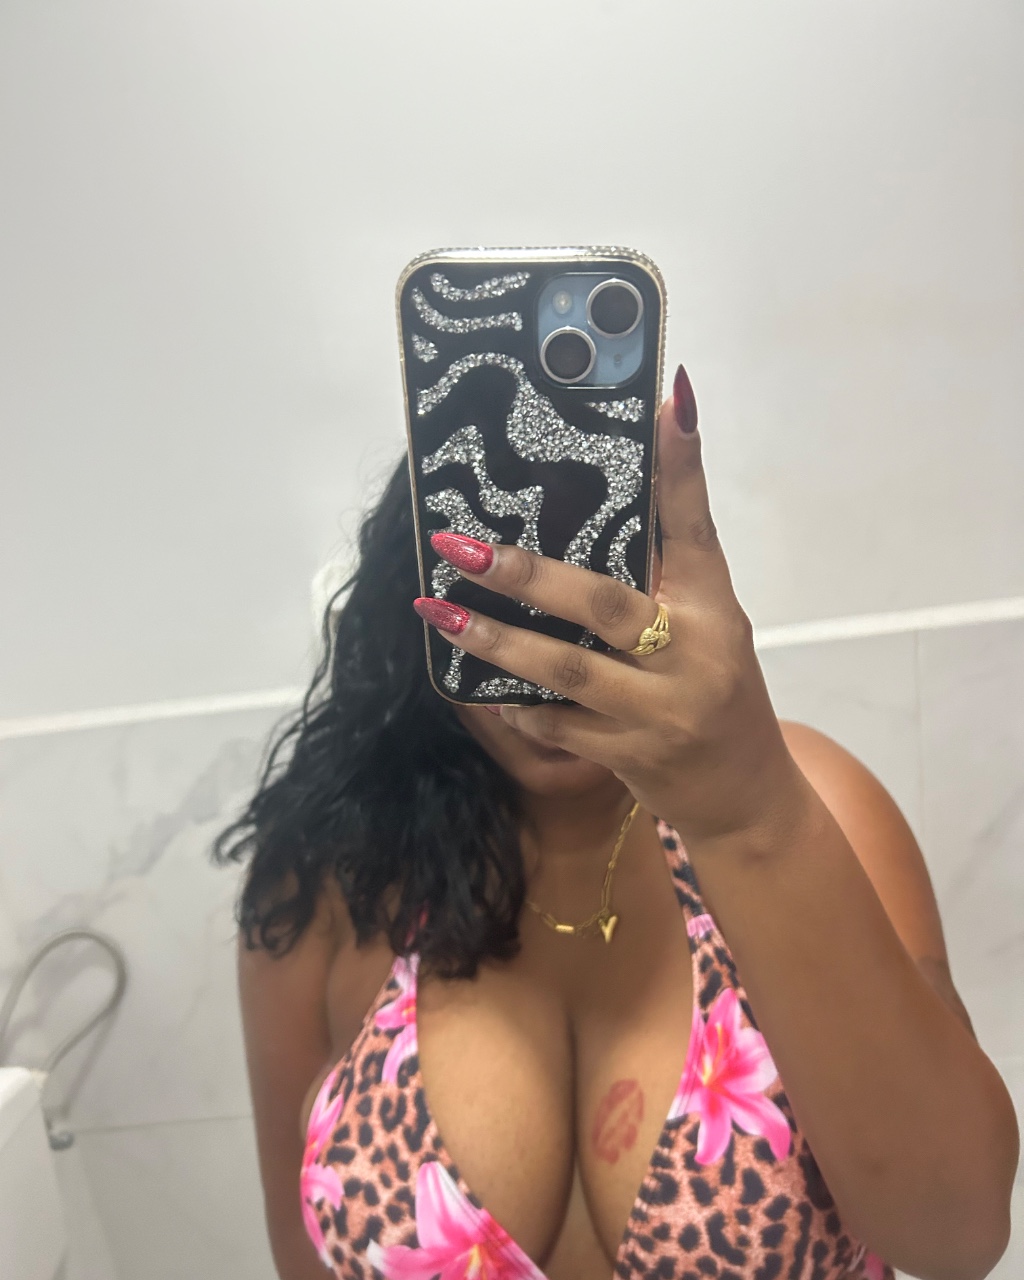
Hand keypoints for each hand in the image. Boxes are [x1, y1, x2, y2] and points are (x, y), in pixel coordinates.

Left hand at [414, 367, 804, 845]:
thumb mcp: (710, 625)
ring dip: (496, 641)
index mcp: (713, 608)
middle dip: (525, 574)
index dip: (681, 464)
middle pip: (601, 602)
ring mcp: (660, 710)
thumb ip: (664, 572)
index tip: (664, 399)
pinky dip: (518, 705)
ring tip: (440, 609)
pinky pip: (558, 725)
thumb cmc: (721, 695)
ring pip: (565, 670)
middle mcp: (692, 653)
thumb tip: (612, 497)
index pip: (694, 525)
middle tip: (459, 545)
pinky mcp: (630, 755)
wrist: (747, 797)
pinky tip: (480, 687)